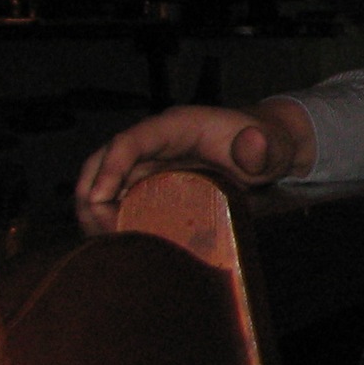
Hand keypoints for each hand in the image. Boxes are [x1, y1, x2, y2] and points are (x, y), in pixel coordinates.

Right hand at [73, 99, 315, 233]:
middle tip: (99, 229)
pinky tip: (118, 238)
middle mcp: (155, 141)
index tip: (99, 199)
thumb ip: (263, 148)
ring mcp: (151, 161)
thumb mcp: (272, 147)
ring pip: (105, 179)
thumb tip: (252, 143)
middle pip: (105, 159)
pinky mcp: (153, 181)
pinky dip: (111, 214)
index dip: (110, 167)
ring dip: (95, 208)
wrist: (269, 149)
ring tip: (103, 238)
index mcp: (176, 126)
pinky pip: (121, 195)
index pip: (131, 141)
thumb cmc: (268, 144)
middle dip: (92, 192)